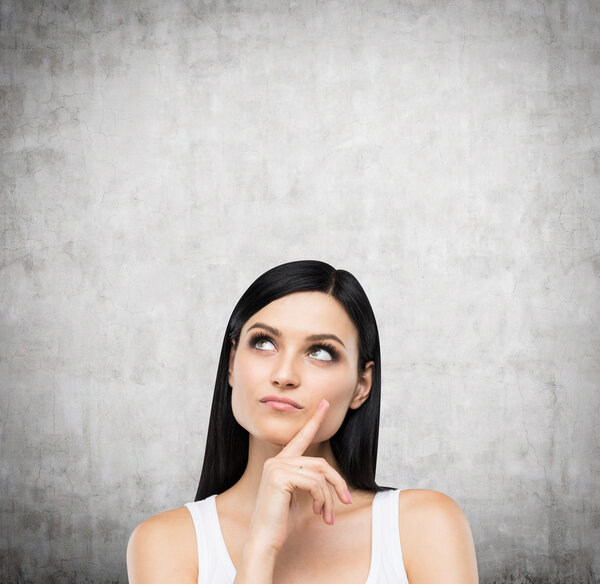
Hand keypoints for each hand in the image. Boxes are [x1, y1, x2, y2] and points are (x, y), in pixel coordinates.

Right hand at [244, 399, 351, 553]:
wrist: (264, 540)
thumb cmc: (281, 522)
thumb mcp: (299, 497)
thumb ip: (309, 480)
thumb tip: (329, 477)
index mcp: (280, 462)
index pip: (301, 437)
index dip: (315, 420)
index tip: (325, 403)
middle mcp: (276, 460)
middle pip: (320, 463)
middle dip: (337, 483)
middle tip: (345, 501)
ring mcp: (276, 467)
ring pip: (319, 474)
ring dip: (329, 497)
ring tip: (327, 515)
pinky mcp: (279, 477)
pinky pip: (314, 483)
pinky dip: (322, 499)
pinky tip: (318, 512)